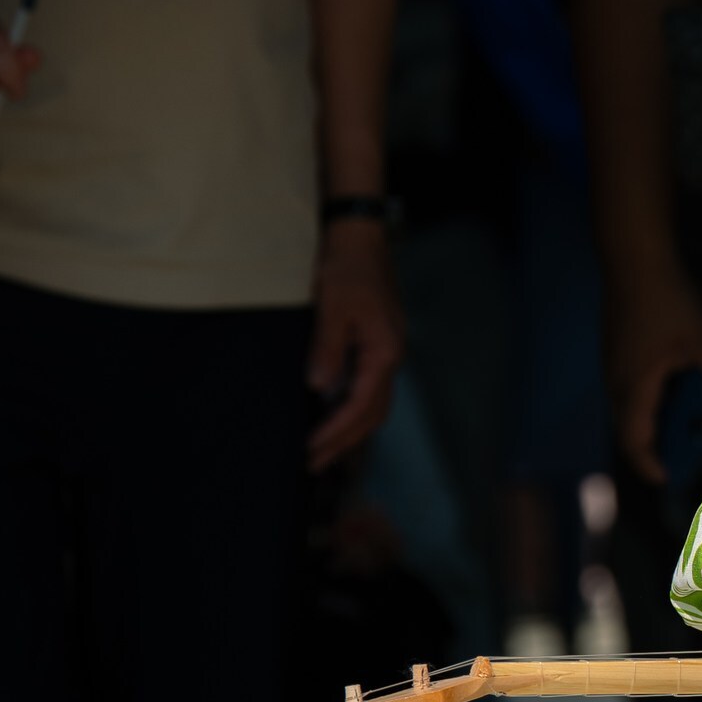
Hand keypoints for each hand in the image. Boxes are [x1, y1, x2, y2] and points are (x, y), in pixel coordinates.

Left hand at [308, 220, 403, 469]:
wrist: (359, 237)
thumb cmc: (347, 268)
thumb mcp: (333, 307)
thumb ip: (328, 348)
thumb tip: (320, 387)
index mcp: (384, 352)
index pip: (361, 405)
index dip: (335, 431)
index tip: (311, 448)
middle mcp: (390, 358)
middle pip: (372, 415)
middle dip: (343, 442)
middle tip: (313, 464)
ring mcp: (385, 353)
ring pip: (373, 406)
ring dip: (349, 431)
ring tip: (323, 451)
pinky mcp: (376, 347)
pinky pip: (368, 390)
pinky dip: (351, 411)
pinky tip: (332, 417)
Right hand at [607, 269, 701, 483]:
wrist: (635, 255)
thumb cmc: (671, 301)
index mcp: (635, 389)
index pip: (635, 443)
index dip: (651, 467)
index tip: (669, 480)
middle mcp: (616, 384)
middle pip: (628, 431)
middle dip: (654, 449)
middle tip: (682, 457)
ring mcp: (612, 366)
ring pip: (627, 410)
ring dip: (651, 424)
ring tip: (682, 427)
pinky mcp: (615, 351)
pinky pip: (628, 391)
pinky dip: (648, 403)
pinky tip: (673, 391)